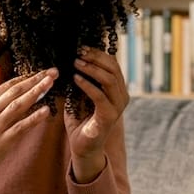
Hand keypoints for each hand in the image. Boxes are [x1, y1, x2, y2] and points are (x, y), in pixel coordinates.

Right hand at [0, 64, 57, 193]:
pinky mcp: (2, 142)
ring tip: (50, 84)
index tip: (41, 71)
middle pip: (15, 92)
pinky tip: (45, 111)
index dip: (26, 77)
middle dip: (35, 80)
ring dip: (36, 93)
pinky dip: (33, 118)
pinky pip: (20, 127)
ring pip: (18, 106)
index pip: (7, 85)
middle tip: (52, 72)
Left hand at [66, 46, 128, 182]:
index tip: (81, 47)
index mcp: (117, 89)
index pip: (113, 65)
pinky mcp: (109, 117)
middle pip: (113, 69)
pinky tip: (76, 79)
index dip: (98, 54)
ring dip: (91, 69)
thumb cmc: (80, 120)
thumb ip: (80, 79)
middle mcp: (121, 97)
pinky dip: (87, 85)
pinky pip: (100, 96)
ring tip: (76, 63)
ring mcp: (118, 107)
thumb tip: (72, 59)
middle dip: (96, 57)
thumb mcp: (79, 95)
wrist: (82, 146)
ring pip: (109, 80)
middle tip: (78, 52)